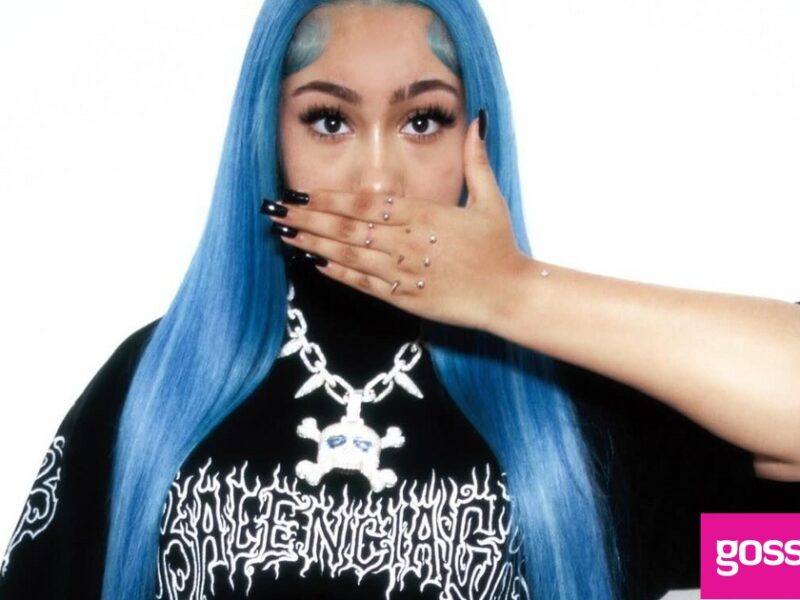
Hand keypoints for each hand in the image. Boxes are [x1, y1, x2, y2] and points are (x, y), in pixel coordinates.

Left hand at [266, 115, 530, 331]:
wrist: (510, 295)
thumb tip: (477, 119)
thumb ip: (476, 159)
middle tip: (274, 211)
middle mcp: (408, 243)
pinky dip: (337, 275)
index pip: (366, 203)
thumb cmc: (500, 247)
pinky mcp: (405, 299)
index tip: (300, 192)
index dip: (329, 199)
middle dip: (307, 218)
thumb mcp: (491, 198)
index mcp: (425, 216)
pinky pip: (364, 286)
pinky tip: (313, 265)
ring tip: (283, 234)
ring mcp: (404, 273)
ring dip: (313, 244)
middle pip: (348, 228)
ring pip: (349, 256)